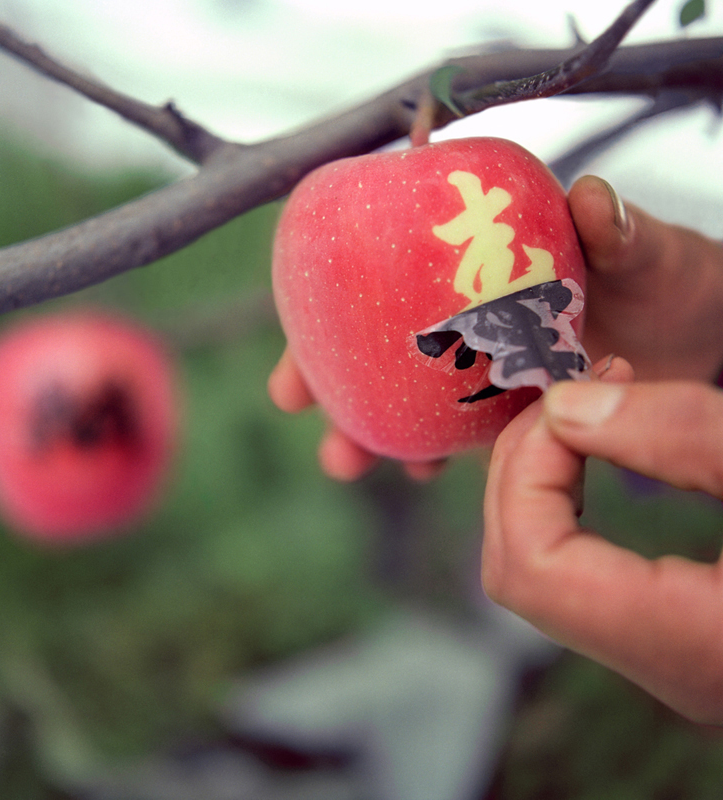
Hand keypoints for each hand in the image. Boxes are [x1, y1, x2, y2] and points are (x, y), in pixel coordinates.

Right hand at [270, 175, 722, 478]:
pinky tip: (422, 471)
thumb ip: (619, 231)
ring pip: (409, 395)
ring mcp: (482, 363)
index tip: (294, 345)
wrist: (700, 334)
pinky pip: (456, 431)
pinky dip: (432, 450)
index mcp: (483, 259)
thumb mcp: (648, 252)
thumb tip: (591, 197)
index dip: (331, 301)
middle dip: (332, 378)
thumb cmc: (671, 279)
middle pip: (380, 340)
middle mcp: (469, 310)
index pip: (389, 270)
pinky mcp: (506, 410)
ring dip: (371, 428)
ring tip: (346, 461)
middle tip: (296, 406)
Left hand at [482, 360, 722, 723]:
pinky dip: (572, 500)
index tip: (569, 398)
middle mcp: (670, 668)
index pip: (530, 566)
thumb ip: (686, 437)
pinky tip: (607, 448)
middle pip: (520, 570)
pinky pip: (581, 570)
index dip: (528, 470)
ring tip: (594, 407)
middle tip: (575, 392)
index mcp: (697, 644)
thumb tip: (566, 408)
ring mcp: (671, 655)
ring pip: (544, 570)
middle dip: (527, 467)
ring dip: (546, 478)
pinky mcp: (680, 630)